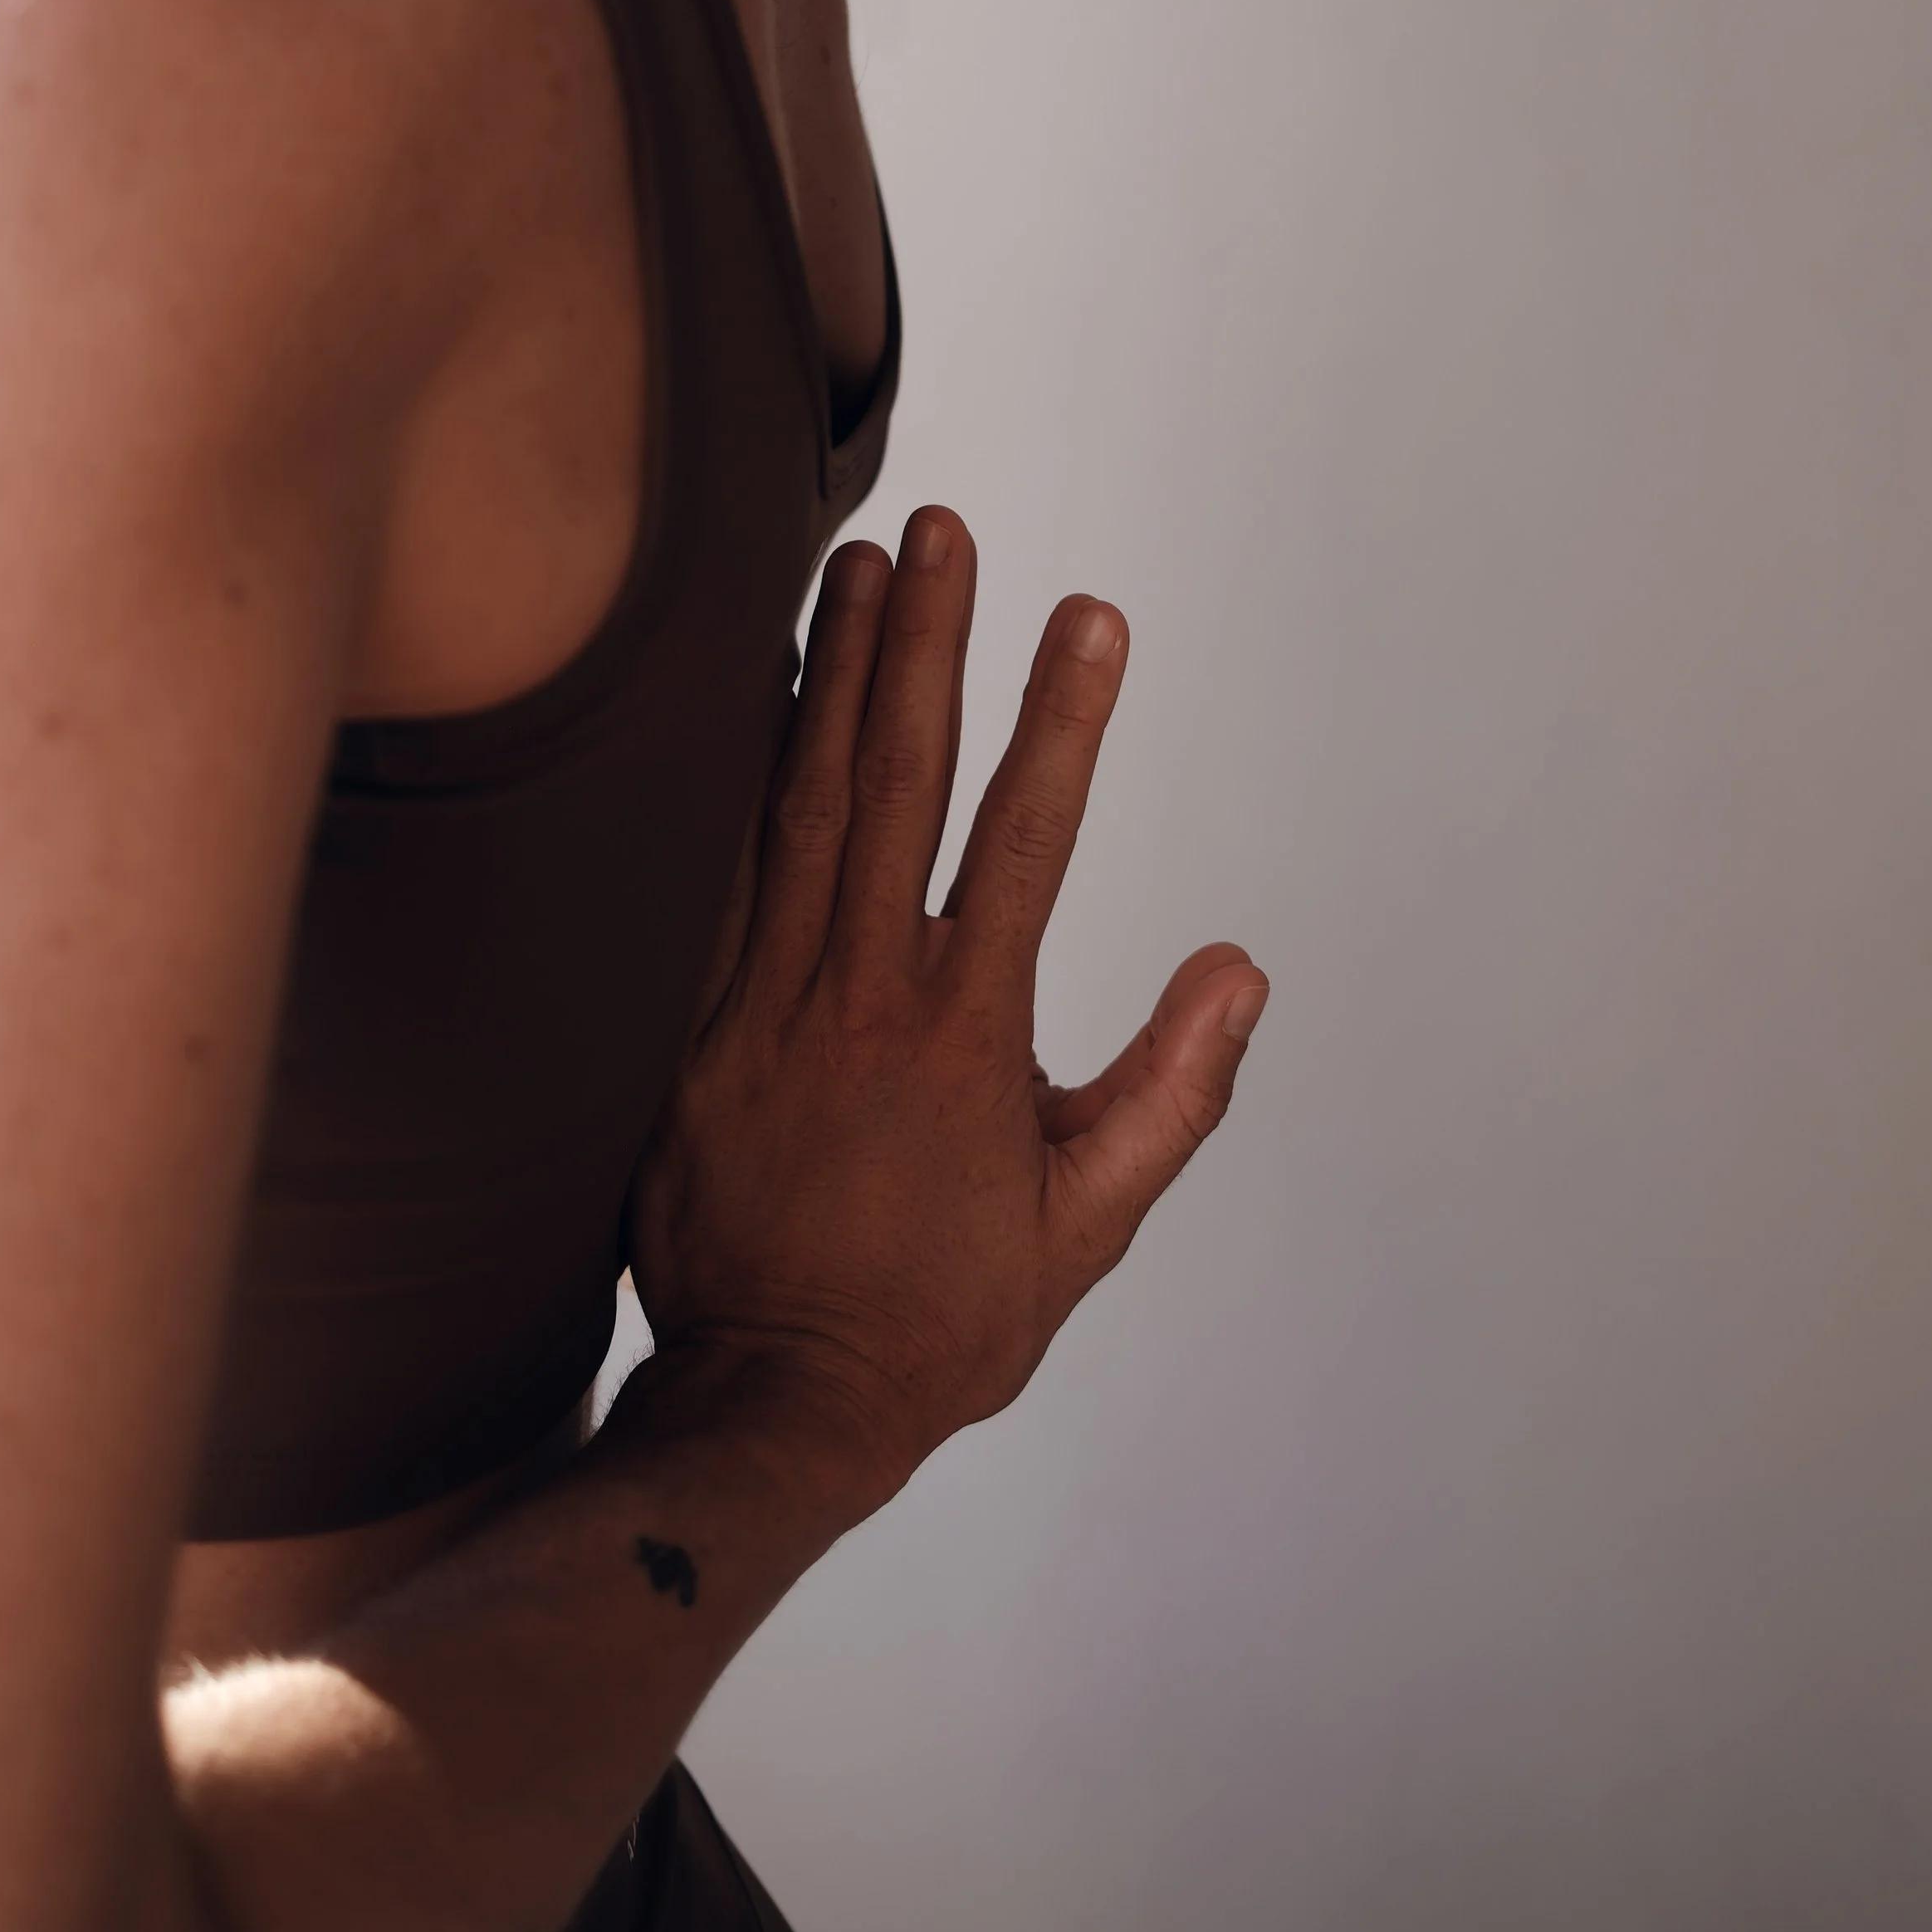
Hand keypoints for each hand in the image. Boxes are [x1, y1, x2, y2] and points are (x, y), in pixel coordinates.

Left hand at [625, 507, 1268, 1509]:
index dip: (1063, 718)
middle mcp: (862, 992)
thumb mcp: (1086, 1225)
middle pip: (898, 783)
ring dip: (829, 674)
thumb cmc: (940, 1319)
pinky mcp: (691, 1025)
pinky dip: (733, 774)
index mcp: (965, 1033)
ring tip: (852, 563)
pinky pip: (714, 873)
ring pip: (800, 803)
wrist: (770, 1401)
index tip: (1089, 614)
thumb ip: (1171, 1094)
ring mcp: (764, 1001)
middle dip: (927, 644)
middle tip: (945, 530)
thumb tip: (1240, 970)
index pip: (1025, 840)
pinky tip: (749, 692)